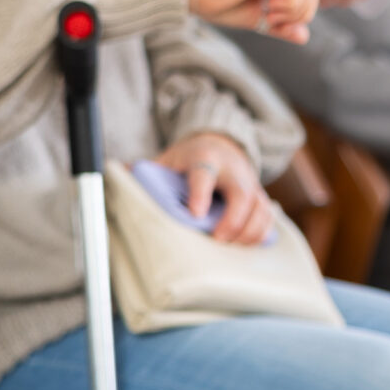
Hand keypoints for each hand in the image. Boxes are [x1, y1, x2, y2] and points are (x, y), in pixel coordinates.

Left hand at [154, 131, 274, 246]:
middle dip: (233, 220)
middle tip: (219, 240)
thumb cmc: (190, 158)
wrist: (221, 142)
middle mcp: (232, 168)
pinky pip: (269, 216)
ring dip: (250, 231)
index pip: (203, 174)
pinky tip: (247, 246)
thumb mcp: (169, 159)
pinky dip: (261, 233)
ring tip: (232, 248)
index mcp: (204, 158)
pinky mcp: (261, 195)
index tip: (195, 215)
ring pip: (260, 206)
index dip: (200, 194)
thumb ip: (149, 172)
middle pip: (241, 192)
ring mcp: (251, 181)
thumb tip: (121, 173)